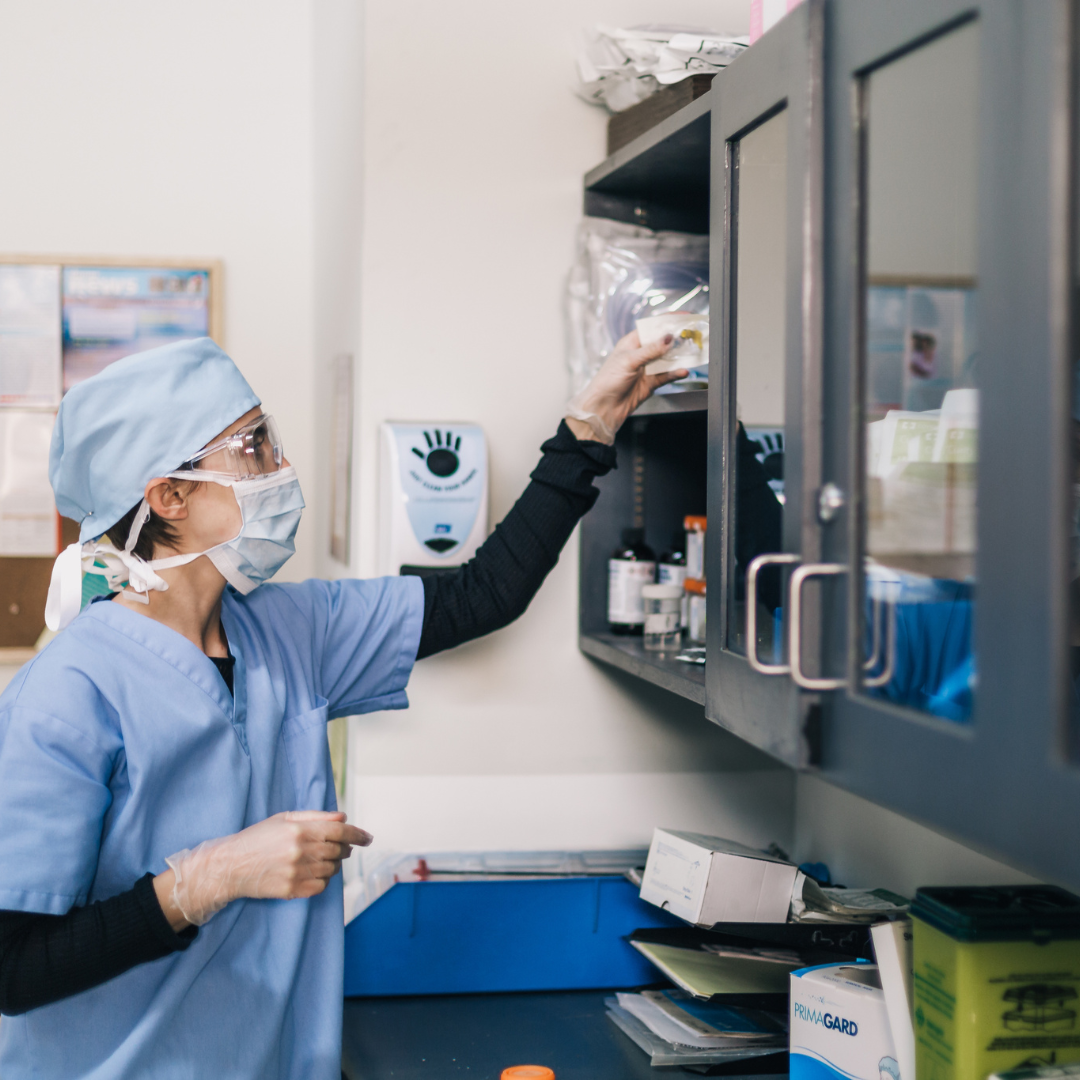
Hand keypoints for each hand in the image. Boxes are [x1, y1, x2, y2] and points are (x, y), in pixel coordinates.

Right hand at [161, 811, 372, 926]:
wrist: (230, 866)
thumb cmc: (257, 838)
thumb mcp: (284, 819)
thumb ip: (316, 817)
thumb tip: (343, 818)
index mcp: (300, 831)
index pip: (340, 832)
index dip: (358, 834)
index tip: (368, 838)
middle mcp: (301, 852)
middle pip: (338, 850)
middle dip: (344, 848)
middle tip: (340, 847)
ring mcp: (297, 873)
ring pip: (332, 870)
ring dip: (332, 864)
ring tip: (320, 859)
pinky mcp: (292, 891)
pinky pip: (321, 887)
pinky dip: (323, 880)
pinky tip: (312, 873)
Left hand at [566, 330, 689, 443]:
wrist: (604, 408)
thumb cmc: (609, 381)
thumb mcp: (629, 361)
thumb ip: (651, 350)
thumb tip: (669, 338)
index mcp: (633, 342)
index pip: (653, 326)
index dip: (669, 320)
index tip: (686, 317)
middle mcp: (641, 353)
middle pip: (664, 341)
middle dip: (679, 337)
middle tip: (695, 334)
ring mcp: (647, 368)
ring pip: (668, 358)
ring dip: (680, 356)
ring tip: (694, 351)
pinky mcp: (652, 382)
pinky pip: (667, 375)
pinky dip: (676, 373)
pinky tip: (684, 371)